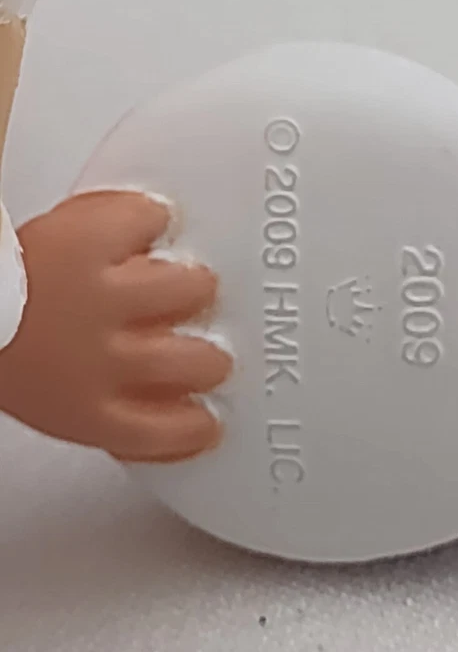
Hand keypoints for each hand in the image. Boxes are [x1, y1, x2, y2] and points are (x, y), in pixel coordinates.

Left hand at [0, 191, 230, 461]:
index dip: (197, 427)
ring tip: (182, 281)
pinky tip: (145, 227)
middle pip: (199, 362)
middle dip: (207, 353)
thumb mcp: (55, 403)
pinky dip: (150, 218)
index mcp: (93, 412)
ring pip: (189, 289)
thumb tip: (155, 408)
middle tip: (204, 344)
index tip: (207, 421)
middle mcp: (111, 357)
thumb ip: (112, 407)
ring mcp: (109, 297)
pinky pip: (150, 221)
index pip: (171, 433)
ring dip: (190, 284)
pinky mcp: (97, 239)